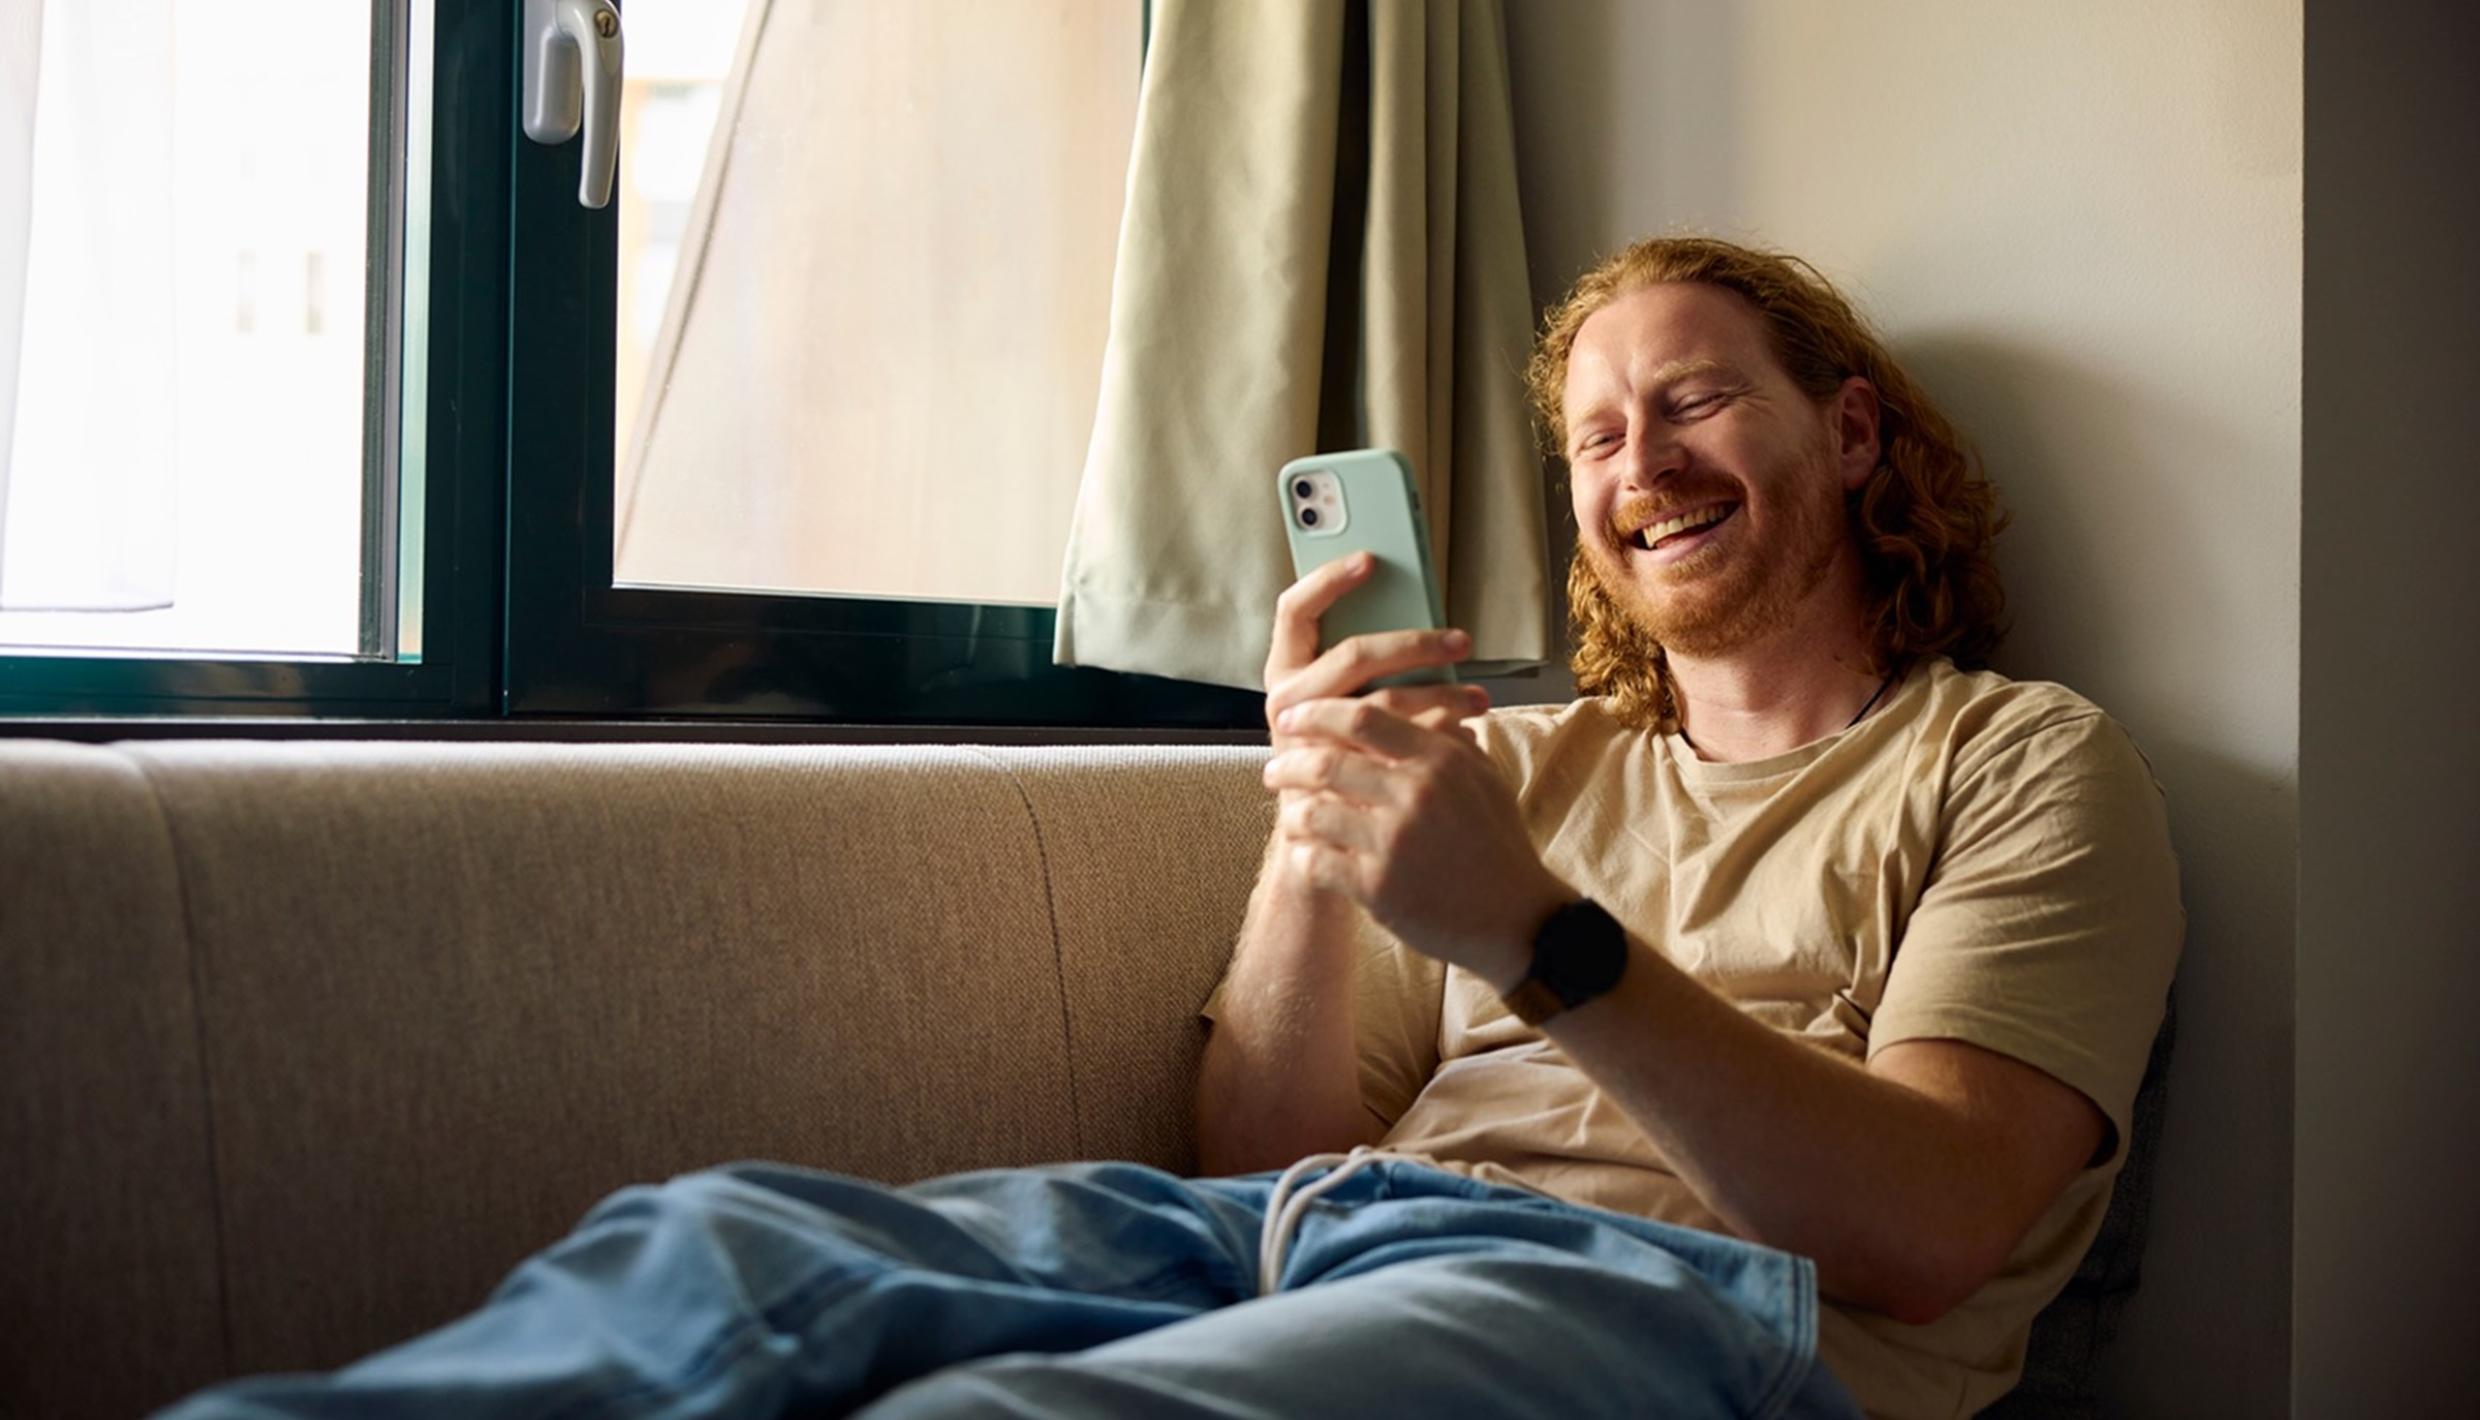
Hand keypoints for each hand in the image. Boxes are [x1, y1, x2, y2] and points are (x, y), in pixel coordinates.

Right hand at [1263, 552, 1490, 752]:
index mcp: (1285, 668)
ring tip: (1478, 697)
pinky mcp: (1337, 772)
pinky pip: (1395, 743)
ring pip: (1383, 701)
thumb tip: (1415, 606)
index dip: (1328, 581)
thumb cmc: (1340, 746)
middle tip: (1461, 641)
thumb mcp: (1342, 693)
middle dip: (1415, 643)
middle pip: (1354, 653)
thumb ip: (1364, 657)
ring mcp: (1309, 737)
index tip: (1369, 559)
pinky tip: (1463, 733)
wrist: (1321, 829)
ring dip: (1441, 693)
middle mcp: (1288, 700)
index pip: (1294, 609)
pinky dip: (1435, 733)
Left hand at [1263, 695, 1572, 988]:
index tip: (1292, 717)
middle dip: (1288, 764)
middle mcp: (1414, 795)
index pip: (1363, 718)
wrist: (1515, 918)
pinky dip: (1302, 856)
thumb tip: (1426, 705)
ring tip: (1289, 816)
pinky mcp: (1378, 888)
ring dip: (1291, 814)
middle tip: (1274, 769)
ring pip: (1312, 813)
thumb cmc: (1499, 845)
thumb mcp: (1485, 779)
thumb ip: (1451, 740)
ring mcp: (1393, 843)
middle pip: (1326, 763)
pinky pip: (1316, 862)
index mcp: (1440, 760)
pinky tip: (1305, 855)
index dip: (1317, 714)